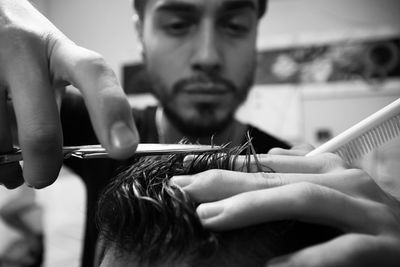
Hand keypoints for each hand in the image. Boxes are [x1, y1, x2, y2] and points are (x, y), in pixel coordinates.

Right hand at [0, 0, 138, 188]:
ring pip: (1, 139)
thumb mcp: (50, 61)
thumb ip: (59, 100)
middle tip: (42, 177)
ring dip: (6, 163)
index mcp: (59, 50)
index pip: (93, 74)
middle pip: (42, 129)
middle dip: (44, 167)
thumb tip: (57, 157)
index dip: (111, 111)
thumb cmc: (24, 49)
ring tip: (9, 160)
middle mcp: (23, 52)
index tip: (123, 148)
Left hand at [172, 148, 399, 266]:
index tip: (188, 174)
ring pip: (302, 199)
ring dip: (252, 207)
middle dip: (225, 182)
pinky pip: (338, 251)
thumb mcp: (336, 190)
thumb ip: (305, 171)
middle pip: (275, 177)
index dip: (226, 166)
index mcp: (330, 170)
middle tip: (185, 190)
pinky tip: (270, 266)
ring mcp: (365, 213)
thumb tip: (273, 152)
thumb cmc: (370, 221)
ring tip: (211, 217)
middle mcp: (344, 183)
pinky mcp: (382, 247)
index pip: (268, 163)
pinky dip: (303, 259)